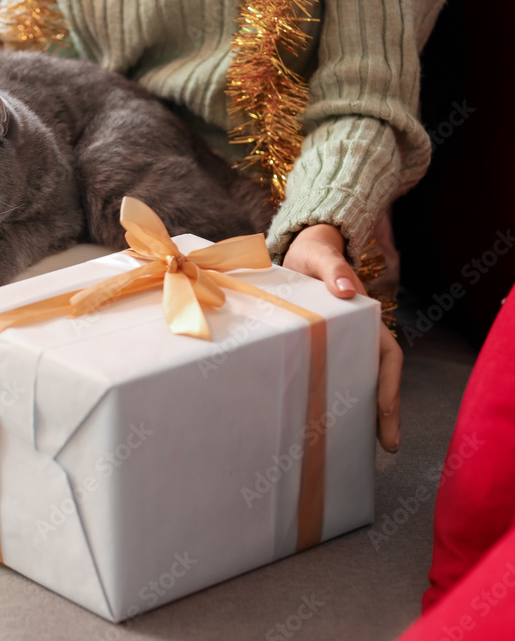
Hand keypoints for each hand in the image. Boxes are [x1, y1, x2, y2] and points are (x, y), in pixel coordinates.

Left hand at [283, 224, 402, 453]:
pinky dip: (342, 398)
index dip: (390, 386)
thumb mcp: (322, 257)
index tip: (385, 414)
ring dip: (367, 411)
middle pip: (380, 376)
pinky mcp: (327, 345)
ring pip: (362, 379)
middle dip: (387, 411)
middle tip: (389, 445)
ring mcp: (345, 340)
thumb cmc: (314, 254)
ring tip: (369, 444)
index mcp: (366, 317)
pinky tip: (334, 422)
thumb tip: (346, 291)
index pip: (387, 356)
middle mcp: (360, 333)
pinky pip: (338, 374)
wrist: (305, 249)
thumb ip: (334, 270)